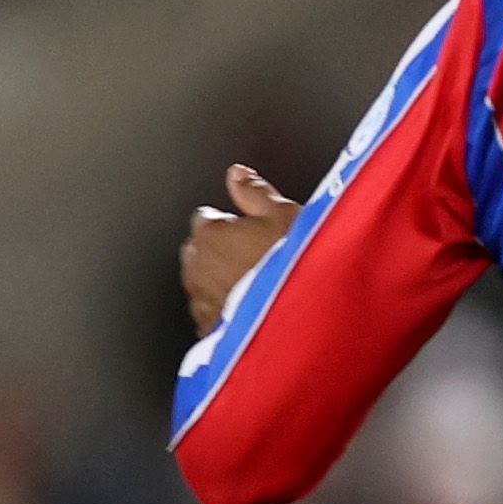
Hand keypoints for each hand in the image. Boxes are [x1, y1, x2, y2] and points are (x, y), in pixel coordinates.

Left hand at [182, 165, 296, 333]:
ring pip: (202, 284)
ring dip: (219, 282)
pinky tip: (248, 311)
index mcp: (212, 234)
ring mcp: (202, 300)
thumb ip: (255, 193)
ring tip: (254, 287)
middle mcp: (198, 266)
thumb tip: (237, 174)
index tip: (249, 229)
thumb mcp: (286, 215)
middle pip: (199, 251)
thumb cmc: (296, 265)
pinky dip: (223, 311)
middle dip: (219, 252)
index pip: (205, 218)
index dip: (229, 222)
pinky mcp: (210, 330)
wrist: (303, 319)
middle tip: (255, 257)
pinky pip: (210, 315)